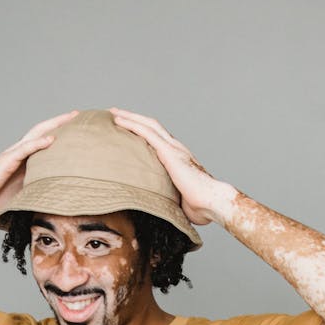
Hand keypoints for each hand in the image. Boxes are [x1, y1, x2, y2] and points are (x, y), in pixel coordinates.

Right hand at [0, 111, 78, 221]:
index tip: (78, 130)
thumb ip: (38, 199)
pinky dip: (37, 144)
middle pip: (43, 132)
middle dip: (61, 122)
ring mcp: (12, 156)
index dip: (61, 135)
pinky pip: (23, 149)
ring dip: (53, 126)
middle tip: (79, 115)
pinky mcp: (5, 162)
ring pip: (36, 135)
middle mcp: (19, 155)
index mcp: (25, 163)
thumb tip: (58, 213)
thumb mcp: (23, 201)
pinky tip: (50, 139)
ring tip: (70, 119)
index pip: (45, 143)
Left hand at [110, 108, 222, 225]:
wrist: (211, 201)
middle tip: (116, 114)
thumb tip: (156, 212)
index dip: (144, 132)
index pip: (158, 139)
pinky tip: (119, 120)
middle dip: (134, 119)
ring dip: (129, 117)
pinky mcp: (169, 152)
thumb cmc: (199, 207)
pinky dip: (132, 124)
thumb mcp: (177, 200)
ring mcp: (173, 148)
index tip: (130, 130)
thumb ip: (167, 199)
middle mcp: (176, 148)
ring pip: (148, 124)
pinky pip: (147, 132)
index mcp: (178, 158)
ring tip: (114, 113)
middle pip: (152, 126)